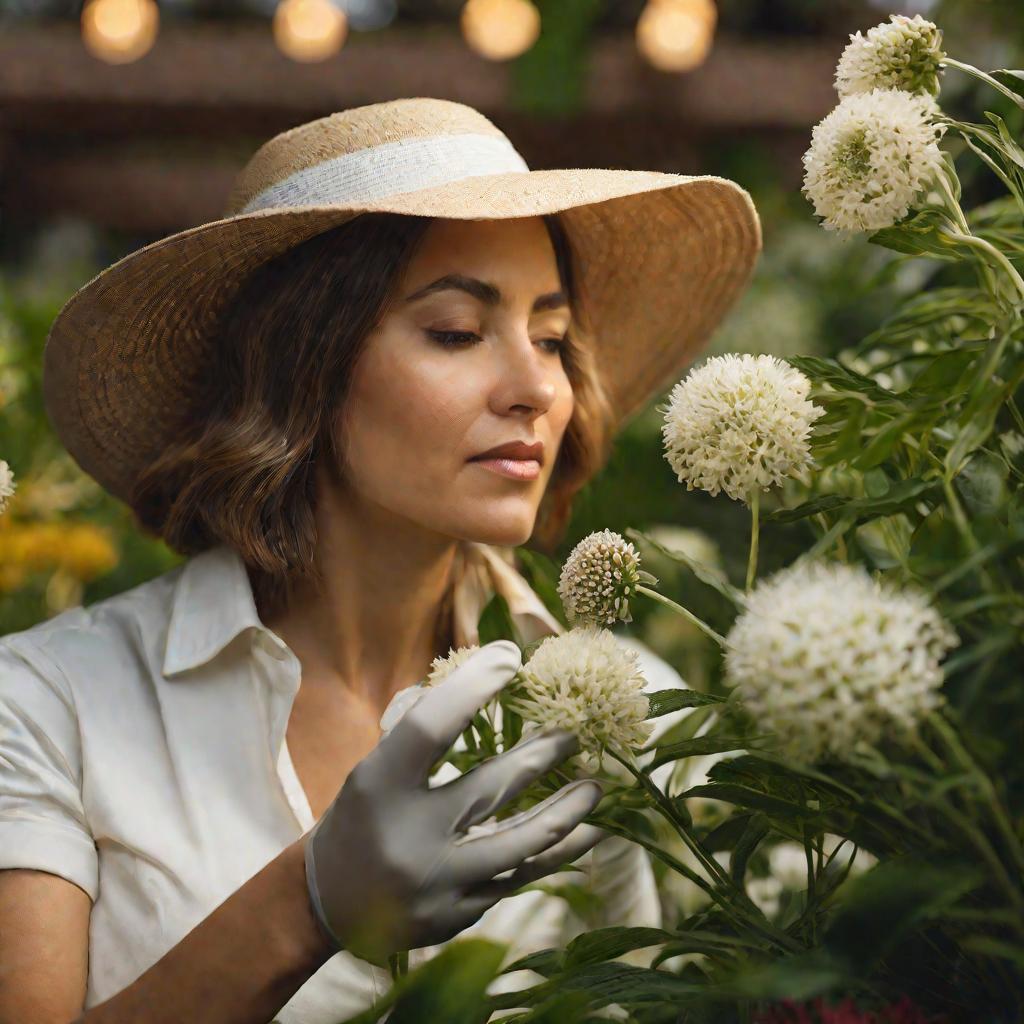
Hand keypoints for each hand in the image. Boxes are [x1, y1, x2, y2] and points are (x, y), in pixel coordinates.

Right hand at [302, 639, 606, 965]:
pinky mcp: (458, 916)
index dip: (473, 688)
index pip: (430, 728)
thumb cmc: (363, 817)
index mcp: (378, 787)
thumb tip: (486, 678)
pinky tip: (590, 833)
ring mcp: (436, 883)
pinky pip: (519, 878)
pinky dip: (556, 852)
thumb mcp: (376, 768)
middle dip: (541, 755)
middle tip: (575, 730)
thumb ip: (424, 732)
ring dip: (566, 812)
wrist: (330, 904)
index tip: (510, 658)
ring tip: (597, 787)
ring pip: (520, 843)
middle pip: (490, 787)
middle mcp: (408, 836)